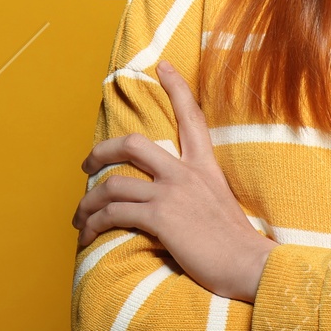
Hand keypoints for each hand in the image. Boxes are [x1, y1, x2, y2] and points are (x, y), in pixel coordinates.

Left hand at [72, 59, 275, 302]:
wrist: (249, 264)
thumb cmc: (236, 243)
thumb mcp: (220, 203)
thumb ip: (197, 192)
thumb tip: (174, 201)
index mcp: (205, 166)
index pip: (191, 117)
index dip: (177, 88)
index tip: (163, 66)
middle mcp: (186, 172)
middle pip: (134, 145)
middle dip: (102, 151)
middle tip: (88, 163)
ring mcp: (172, 193)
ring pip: (114, 184)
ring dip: (89, 201)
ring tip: (80, 216)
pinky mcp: (160, 217)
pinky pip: (114, 214)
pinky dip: (94, 224)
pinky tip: (87, 235)